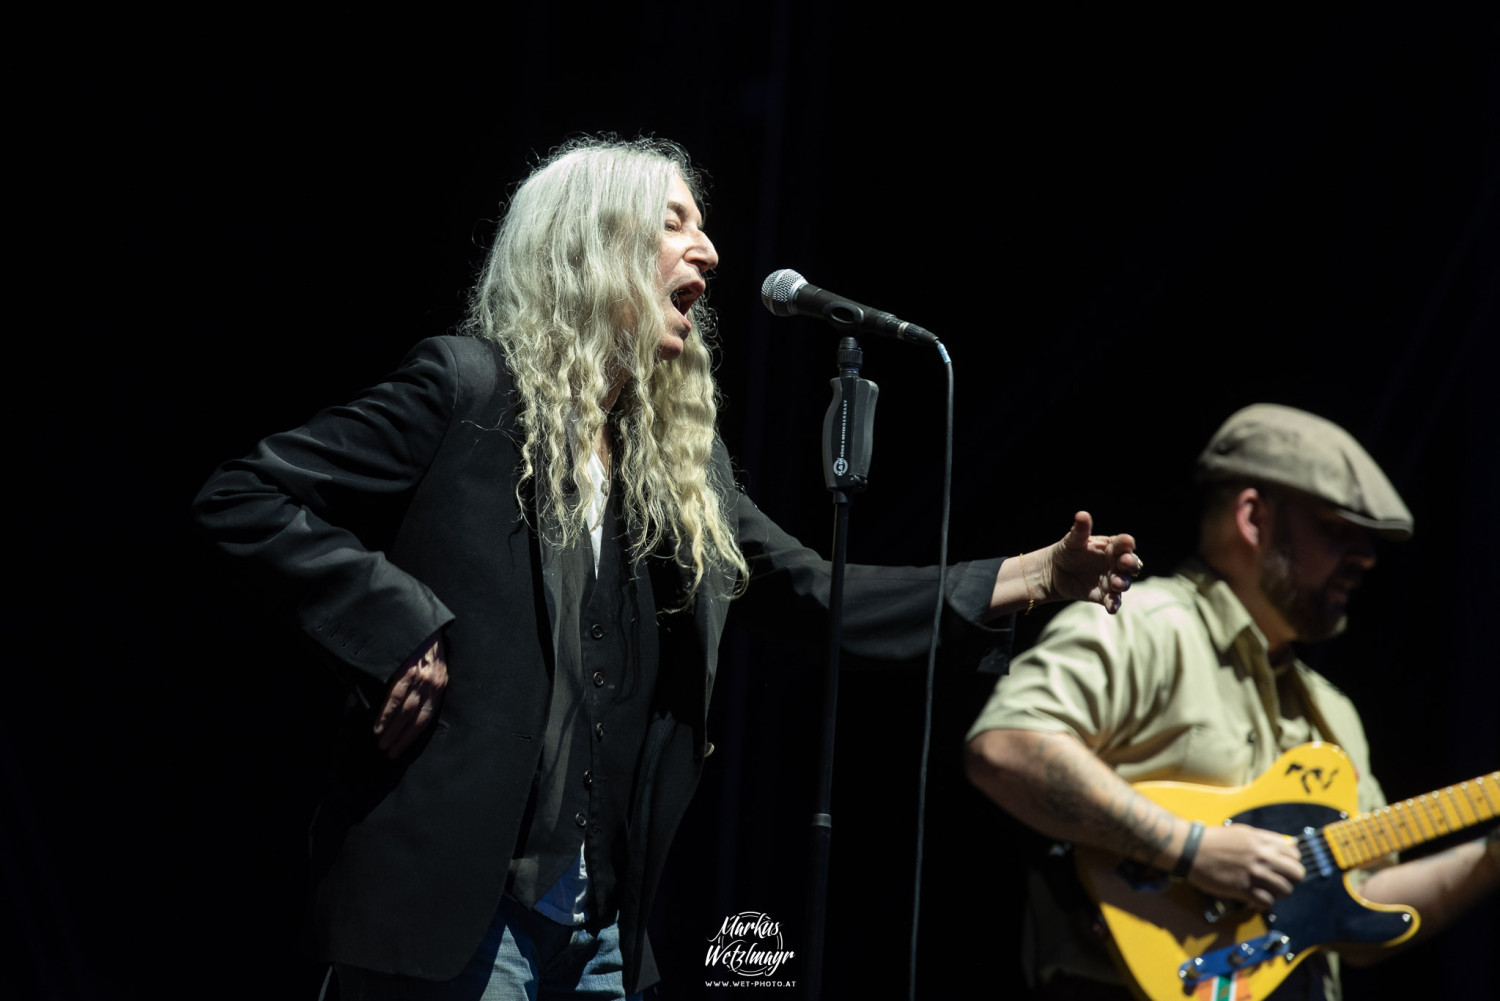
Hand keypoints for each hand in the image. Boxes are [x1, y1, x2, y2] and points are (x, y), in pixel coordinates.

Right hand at [374, 632, 447, 758]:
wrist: (421, 621)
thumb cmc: (425, 645)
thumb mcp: (433, 668)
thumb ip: (425, 688)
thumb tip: (409, 711)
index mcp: (440, 686)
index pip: (427, 718)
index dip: (413, 736)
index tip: (400, 750)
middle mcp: (432, 684)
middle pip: (416, 718)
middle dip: (402, 738)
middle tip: (388, 752)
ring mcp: (420, 678)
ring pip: (405, 711)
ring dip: (392, 730)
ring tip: (381, 743)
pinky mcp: (407, 670)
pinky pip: (395, 697)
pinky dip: (386, 714)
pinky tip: (378, 726)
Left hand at [1036, 511, 1139, 613]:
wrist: (1054, 572)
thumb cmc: (1067, 551)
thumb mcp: (1072, 540)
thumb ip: (1080, 530)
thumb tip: (1082, 515)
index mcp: (1111, 547)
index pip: (1123, 544)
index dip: (1126, 543)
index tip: (1126, 542)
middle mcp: (1115, 563)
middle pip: (1129, 564)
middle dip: (1130, 563)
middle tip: (1126, 562)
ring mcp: (1110, 580)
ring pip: (1123, 582)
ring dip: (1123, 583)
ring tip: (1117, 584)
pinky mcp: (1103, 595)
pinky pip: (1112, 600)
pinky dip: (1114, 604)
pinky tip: (1112, 607)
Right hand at [1187, 822, 1304, 910]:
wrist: (1192, 849)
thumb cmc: (1215, 840)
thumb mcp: (1243, 832)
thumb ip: (1267, 839)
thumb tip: (1290, 844)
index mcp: (1262, 841)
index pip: (1295, 854)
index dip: (1291, 862)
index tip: (1282, 866)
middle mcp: (1262, 857)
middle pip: (1297, 873)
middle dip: (1290, 878)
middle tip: (1277, 880)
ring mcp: (1254, 874)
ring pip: (1285, 890)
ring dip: (1277, 892)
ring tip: (1265, 889)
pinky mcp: (1244, 889)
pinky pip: (1267, 902)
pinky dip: (1263, 903)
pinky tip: (1254, 898)